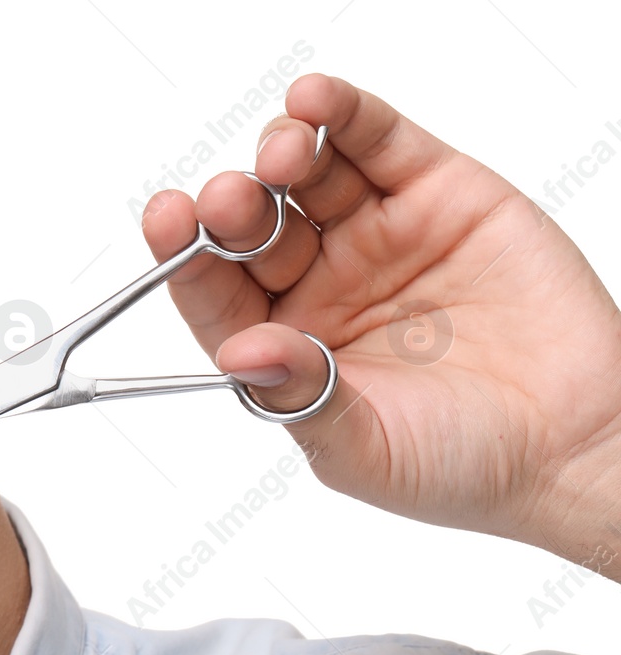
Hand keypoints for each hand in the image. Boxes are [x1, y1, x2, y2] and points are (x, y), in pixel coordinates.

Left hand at [143, 73, 620, 576]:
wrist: (575, 447)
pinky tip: (316, 100)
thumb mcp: (364, 448)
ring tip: (281, 154)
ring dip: (283, 151)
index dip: (186, 257)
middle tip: (228, 197)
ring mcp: (376, 236)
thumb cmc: (462, 464)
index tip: (168, 220)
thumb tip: (239, 354)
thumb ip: (302, 397)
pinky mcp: (438, 195)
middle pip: (254, 230)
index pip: (216, 294)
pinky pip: (378, 144)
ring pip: (309, 176)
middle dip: (234, 207)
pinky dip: (345, 115)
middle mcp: (320, 286)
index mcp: (283, 347)